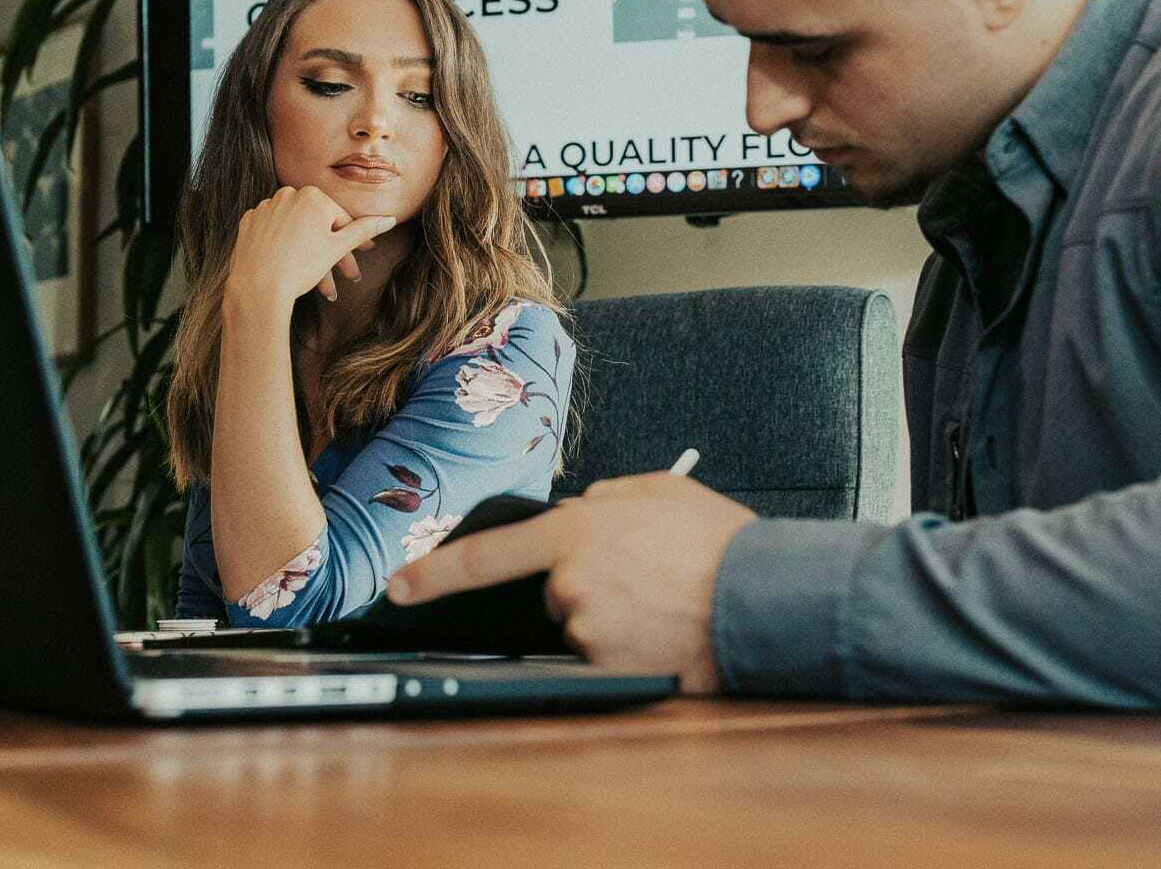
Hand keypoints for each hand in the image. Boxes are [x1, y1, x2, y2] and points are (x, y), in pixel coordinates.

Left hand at [224, 185, 394, 313]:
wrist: (257, 287)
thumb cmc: (301, 267)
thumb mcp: (338, 247)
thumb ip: (364, 230)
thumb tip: (389, 219)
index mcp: (313, 196)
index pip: (341, 219)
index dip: (354, 240)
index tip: (363, 254)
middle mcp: (287, 194)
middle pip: (317, 224)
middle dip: (332, 251)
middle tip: (347, 275)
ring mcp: (265, 207)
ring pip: (296, 229)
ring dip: (309, 250)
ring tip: (317, 280)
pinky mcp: (249, 222)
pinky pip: (274, 231)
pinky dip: (283, 245)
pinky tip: (289, 263)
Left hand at [386, 473, 756, 693]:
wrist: (763, 599)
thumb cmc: (717, 542)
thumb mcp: (659, 491)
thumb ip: (604, 497)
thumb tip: (577, 511)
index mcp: (575, 530)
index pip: (484, 555)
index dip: (432, 573)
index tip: (397, 586)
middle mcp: (570, 582)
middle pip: (552, 589)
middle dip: (585, 581)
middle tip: (641, 573)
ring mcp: (588, 630)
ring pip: (581, 624)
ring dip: (611, 614)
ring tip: (663, 599)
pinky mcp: (610, 668)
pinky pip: (604, 655)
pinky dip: (629, 644)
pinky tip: (664, 627)